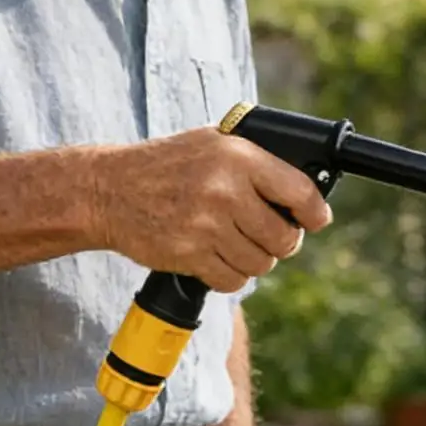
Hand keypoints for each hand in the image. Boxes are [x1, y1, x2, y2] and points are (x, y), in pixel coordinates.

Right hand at [95, 128, 331, 292]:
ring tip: (236, 245)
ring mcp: (207, 224)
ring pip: (260, 263)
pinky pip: (232, 281)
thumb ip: (255, 162)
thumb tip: (305, 194)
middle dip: (282, 242)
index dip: (316, 212)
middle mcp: (225, 190)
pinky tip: (216, 258)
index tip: (317, 220)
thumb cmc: (166, 165)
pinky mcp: (189, 254)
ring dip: (254, 260)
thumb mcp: (212, 144)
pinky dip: (229, 276)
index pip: (300, 192)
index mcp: (237, 157)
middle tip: (269, 237)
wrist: (108, 189)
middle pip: (284, 237)